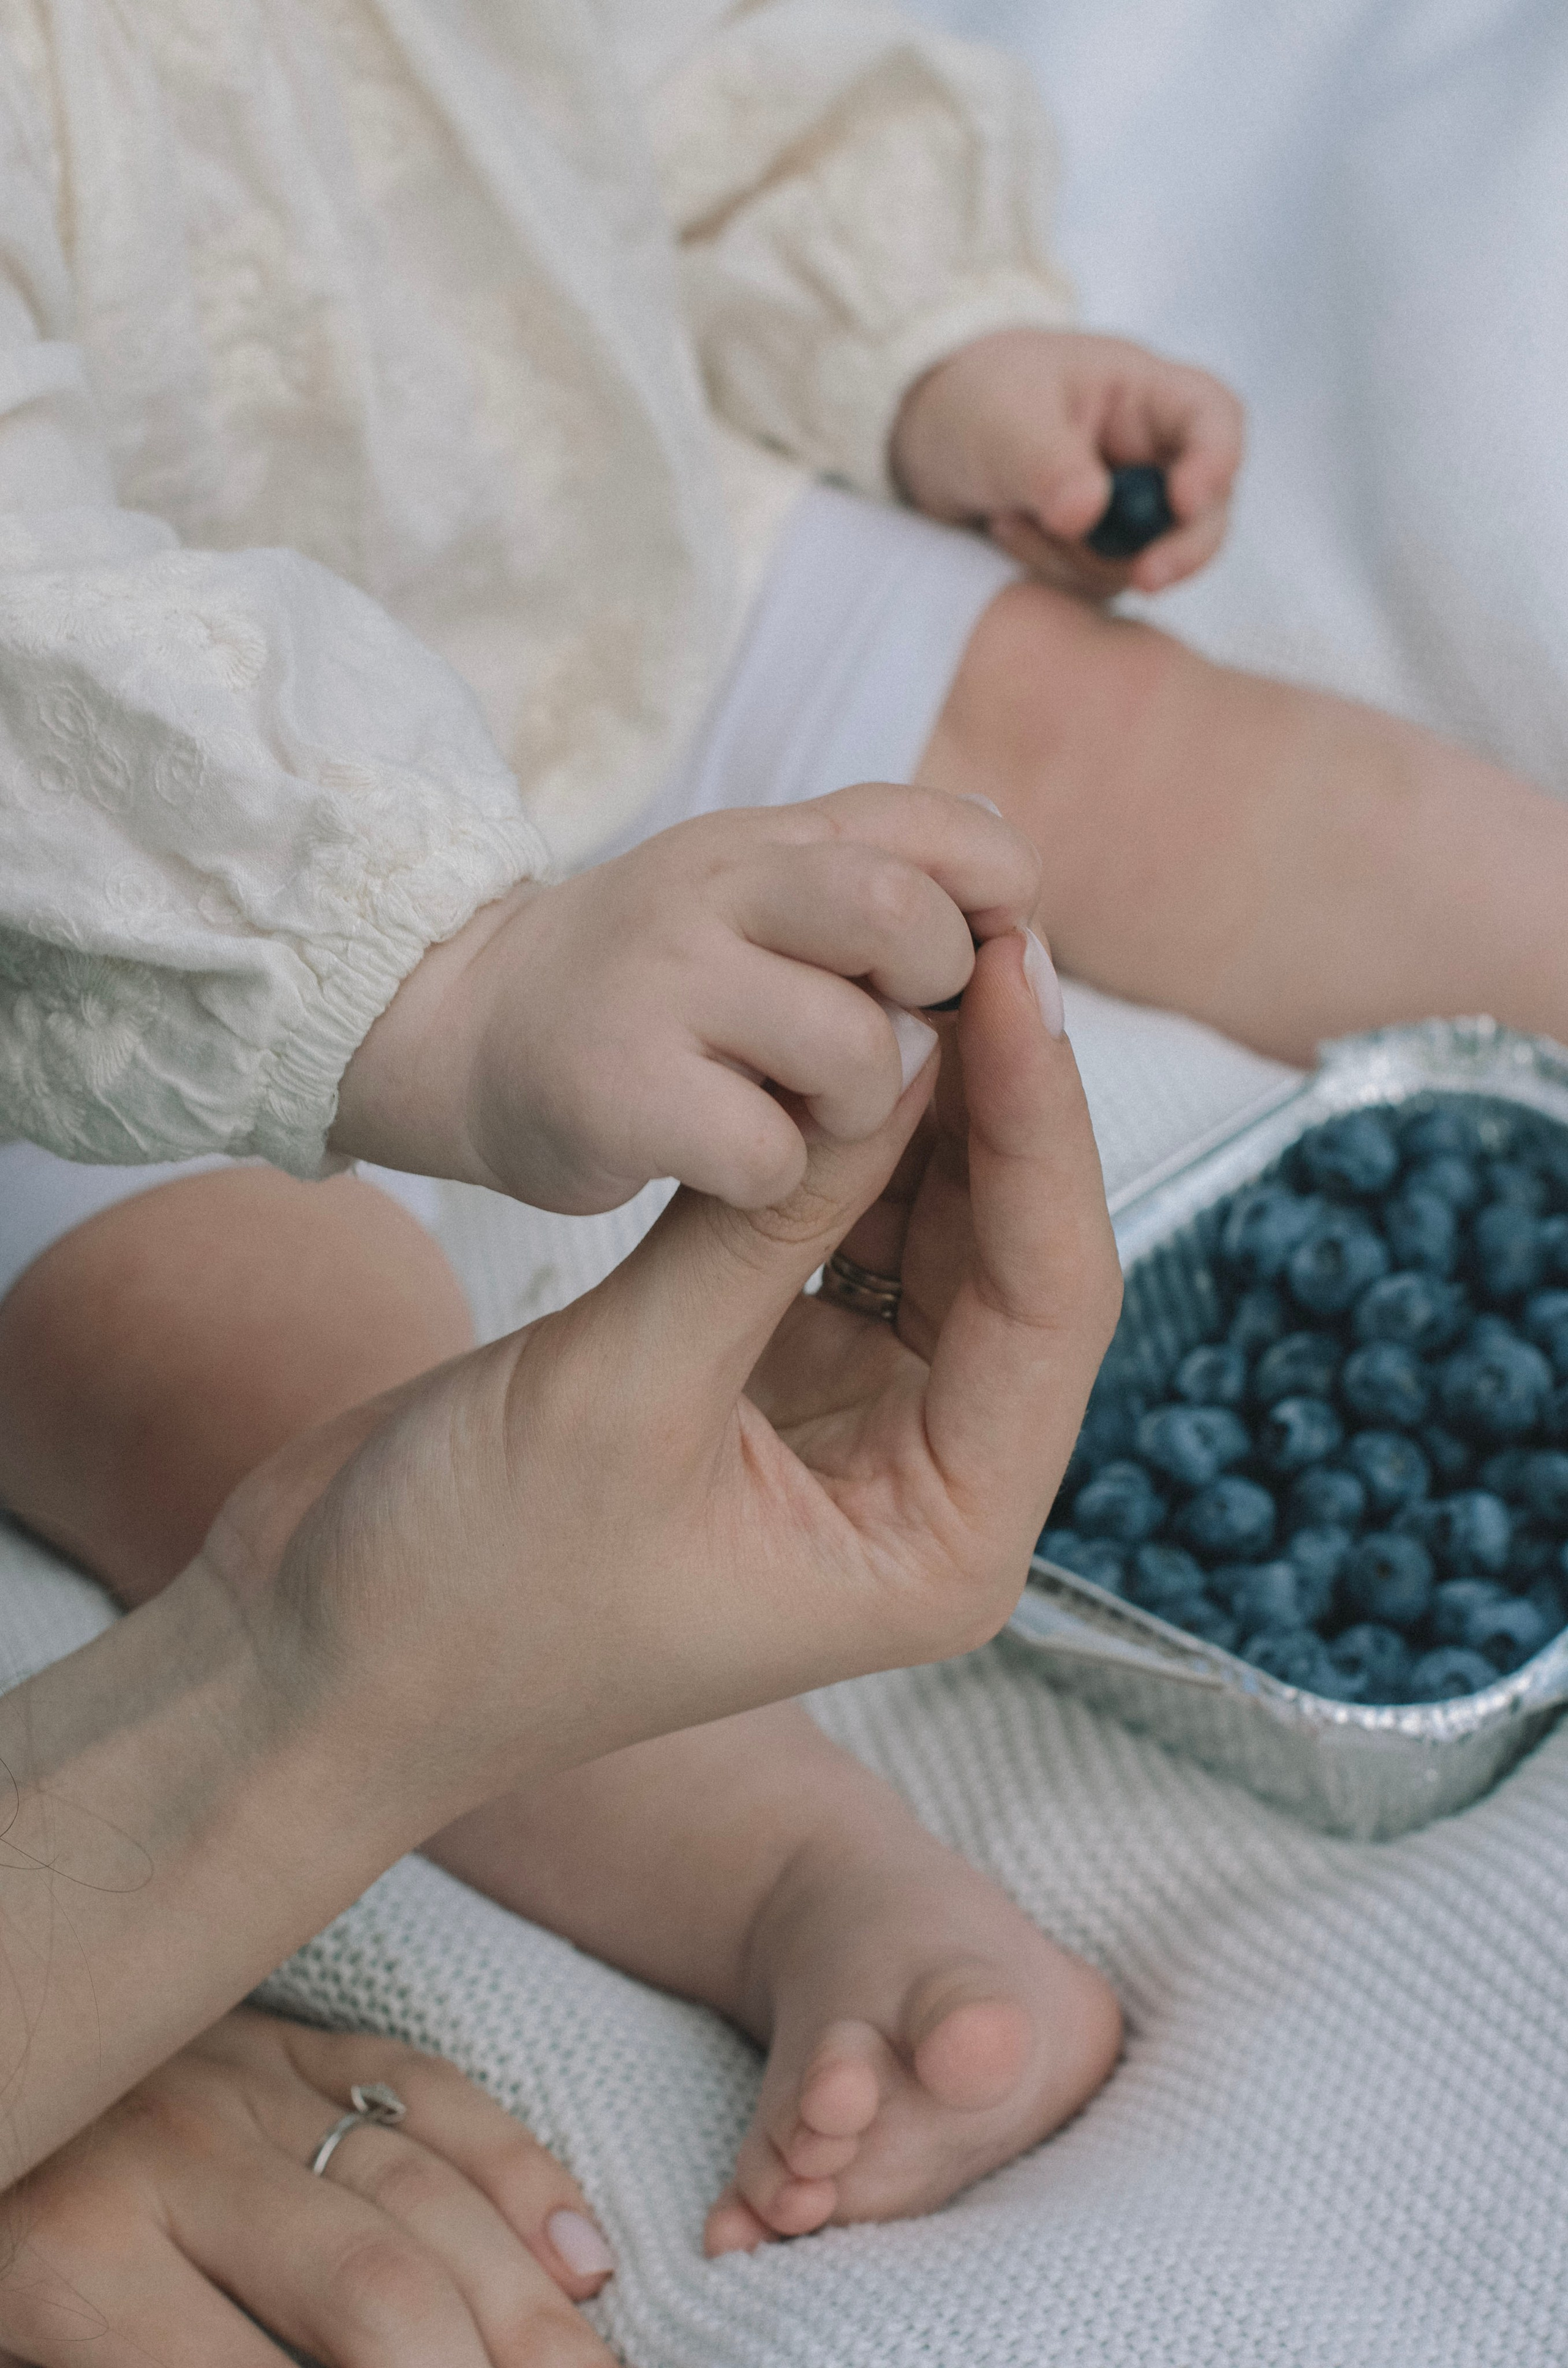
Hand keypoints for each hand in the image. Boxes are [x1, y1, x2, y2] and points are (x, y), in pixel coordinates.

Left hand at [0, 2007, 614, 2367]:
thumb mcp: (28, 2345)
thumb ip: (165, 2365)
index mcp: (77, 2268)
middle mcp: (177, 2162)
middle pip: (377, 2288)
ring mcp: (244, 2080)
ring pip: (426, 2190)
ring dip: (530, 2305)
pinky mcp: (290, 2032)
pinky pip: (428, 2088)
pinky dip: (517, 2170)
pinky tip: (579, 2256)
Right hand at [228, 923, 1119, 1836]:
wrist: (325, 1648)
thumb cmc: (469, 1582)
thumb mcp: (630, 1385)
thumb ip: (776, 1218)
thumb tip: (913, 1051)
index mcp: (940, 1544)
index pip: (1050, 1304)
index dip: (1043, 1129)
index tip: (1019, 980)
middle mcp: (922, 1489)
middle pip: (1012, 1262)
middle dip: (1000, 1106)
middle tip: (985, 941)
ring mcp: (849, 1433)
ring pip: (935, 1241)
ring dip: (929, 1116)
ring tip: (928, 966)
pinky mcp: (769, 1382)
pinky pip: (843, 1242)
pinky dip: (841, 1152)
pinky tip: (842, 1047)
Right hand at [329, 784, 1040, 1213]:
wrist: (462, 1030)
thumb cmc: (648, 982)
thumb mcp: (756, 894)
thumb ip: (876, 883)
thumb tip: (1019, 914)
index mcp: (769, 836)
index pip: (942, 833)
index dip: (995, 905)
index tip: (970, 968)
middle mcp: (712, 885)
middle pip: (901, 914)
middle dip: (932, 999)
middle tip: (889, 1040)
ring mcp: (661, 982)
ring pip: (856, 1049)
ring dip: (856, 1109)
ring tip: (798, 1112)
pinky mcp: (619, 1090)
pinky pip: (773, 1152)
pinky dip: (773, 1179)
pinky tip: (729, 1165)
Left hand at [890, 326, 1243, 597]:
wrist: (929, 438)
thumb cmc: (975, 400)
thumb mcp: (1001, 418)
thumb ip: (1047, 463)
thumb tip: (1087, 515)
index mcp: (1146, 395)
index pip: (1213, 419)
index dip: (1216, 461)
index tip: (1186, 501)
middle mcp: (1152, 456)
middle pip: (1206, 511)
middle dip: (1180, 550)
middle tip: (1146, 579)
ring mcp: (1129, 512)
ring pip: (1145, 561)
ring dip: (1077, 558)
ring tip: (1007, 520)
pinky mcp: (1099, 555)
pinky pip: (1097, 585)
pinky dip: (1051, 571)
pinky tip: (1005, 532)